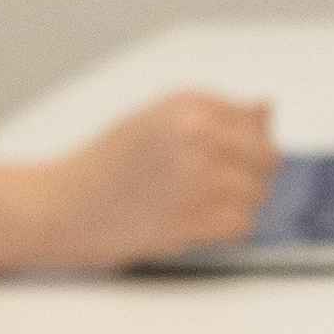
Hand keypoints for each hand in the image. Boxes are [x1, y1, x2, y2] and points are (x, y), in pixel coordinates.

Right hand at [0, 90, 279, 277]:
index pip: (253, 122)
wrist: (64, 206)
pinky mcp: (193, 219)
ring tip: (200, 205)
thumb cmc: (107, 162)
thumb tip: (269, 108)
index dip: (246, 144)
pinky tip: (197, 223)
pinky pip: (241, 225)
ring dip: (238, 205)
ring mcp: (196, 179)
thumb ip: (217, 113)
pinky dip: (227, 229)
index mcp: (188, 104)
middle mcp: (196, 136)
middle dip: (250, 176)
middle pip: (266, 159)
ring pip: (257, 195)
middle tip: (215, 187)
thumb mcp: (157, 119)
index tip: (221, 158)